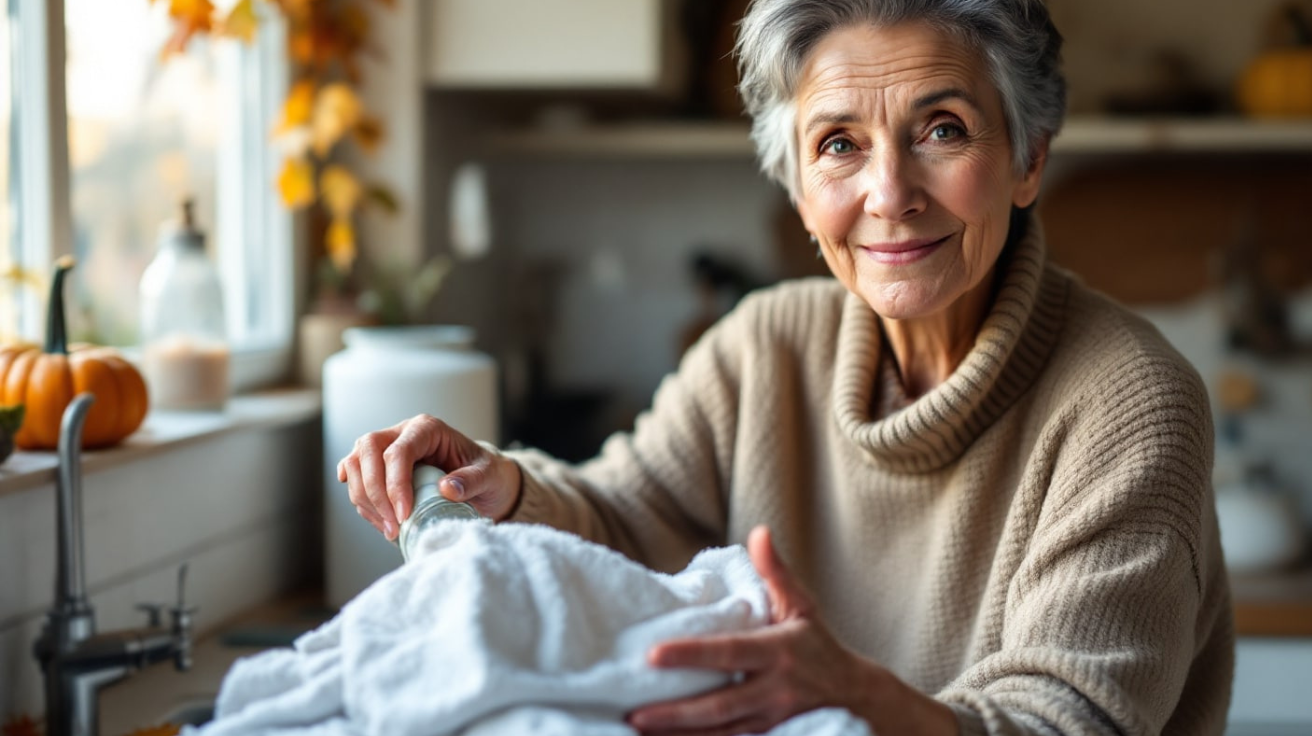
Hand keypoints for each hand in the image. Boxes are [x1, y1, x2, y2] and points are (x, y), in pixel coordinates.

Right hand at [336, 414, 521, 539]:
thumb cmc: (487, 473)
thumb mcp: (489, 475)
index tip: (404, 514)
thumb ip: (473, 480)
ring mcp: (386, 449)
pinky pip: (356, 482)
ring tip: (389, 530)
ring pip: (354, 466)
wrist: (484, 482)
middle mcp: (402, 433)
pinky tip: (382, 522)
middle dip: (374, 492)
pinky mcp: (378, 468)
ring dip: (365, 501)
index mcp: (427, 429)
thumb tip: (446, 489)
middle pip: (367, 452)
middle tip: (393, 525)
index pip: (398, 451)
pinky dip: (364, 504)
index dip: (395, 484)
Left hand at [624, 526, 882, 735]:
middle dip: (676, 712)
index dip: (691, 655)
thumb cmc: (818, 644)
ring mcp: (771, 718)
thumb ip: (776, 572)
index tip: (653, 654)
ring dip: (680, 734)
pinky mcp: (768, 735)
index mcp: (777, 651)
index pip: (728, 653)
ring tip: (640, 729)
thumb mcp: (802, 605)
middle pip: (720, 706)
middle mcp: (774, 689)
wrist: (855, 694)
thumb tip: (759, 532)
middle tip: (635, 712)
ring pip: (721, 733)